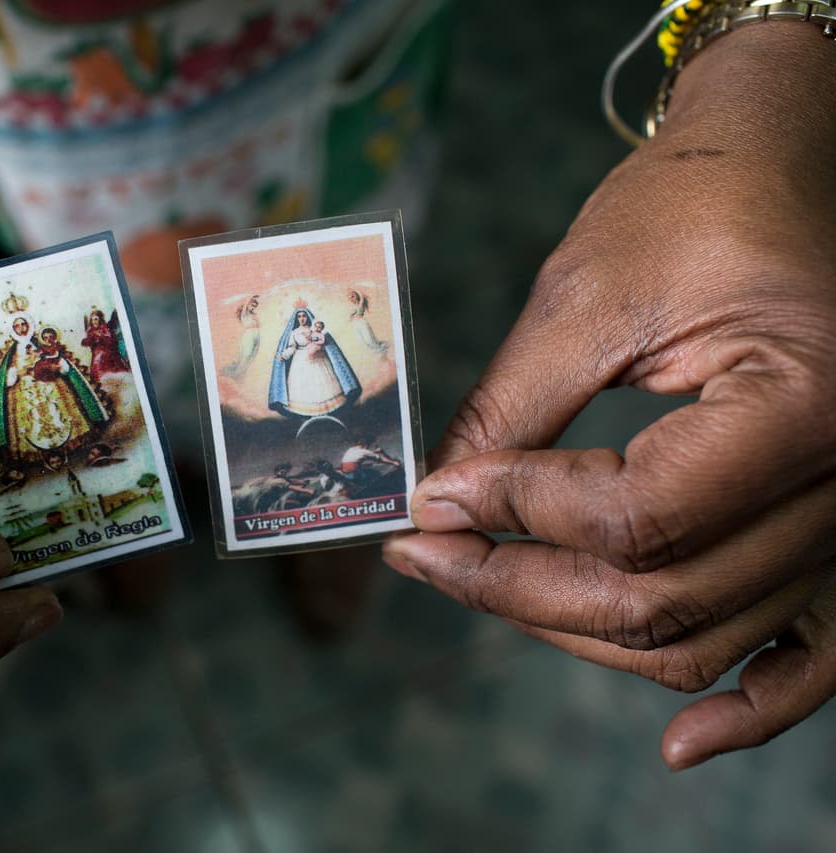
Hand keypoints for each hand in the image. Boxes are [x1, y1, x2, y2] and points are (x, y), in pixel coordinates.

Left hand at [384, 23, 835, 769]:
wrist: (779, 168)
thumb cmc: (694, 205)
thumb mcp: (587, 296)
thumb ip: (512, 412)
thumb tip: (438, 503)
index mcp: (803, 403)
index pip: (637, 517)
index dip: (514, 514)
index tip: (431, 497)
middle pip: (662, 598)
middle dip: (516, 585)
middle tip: (424, 552)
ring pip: (702, 637)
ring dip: (577, 629)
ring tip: (482, 585)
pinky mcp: (831, 530)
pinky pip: (806, 657)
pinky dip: (747, 708)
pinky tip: (681, 745)